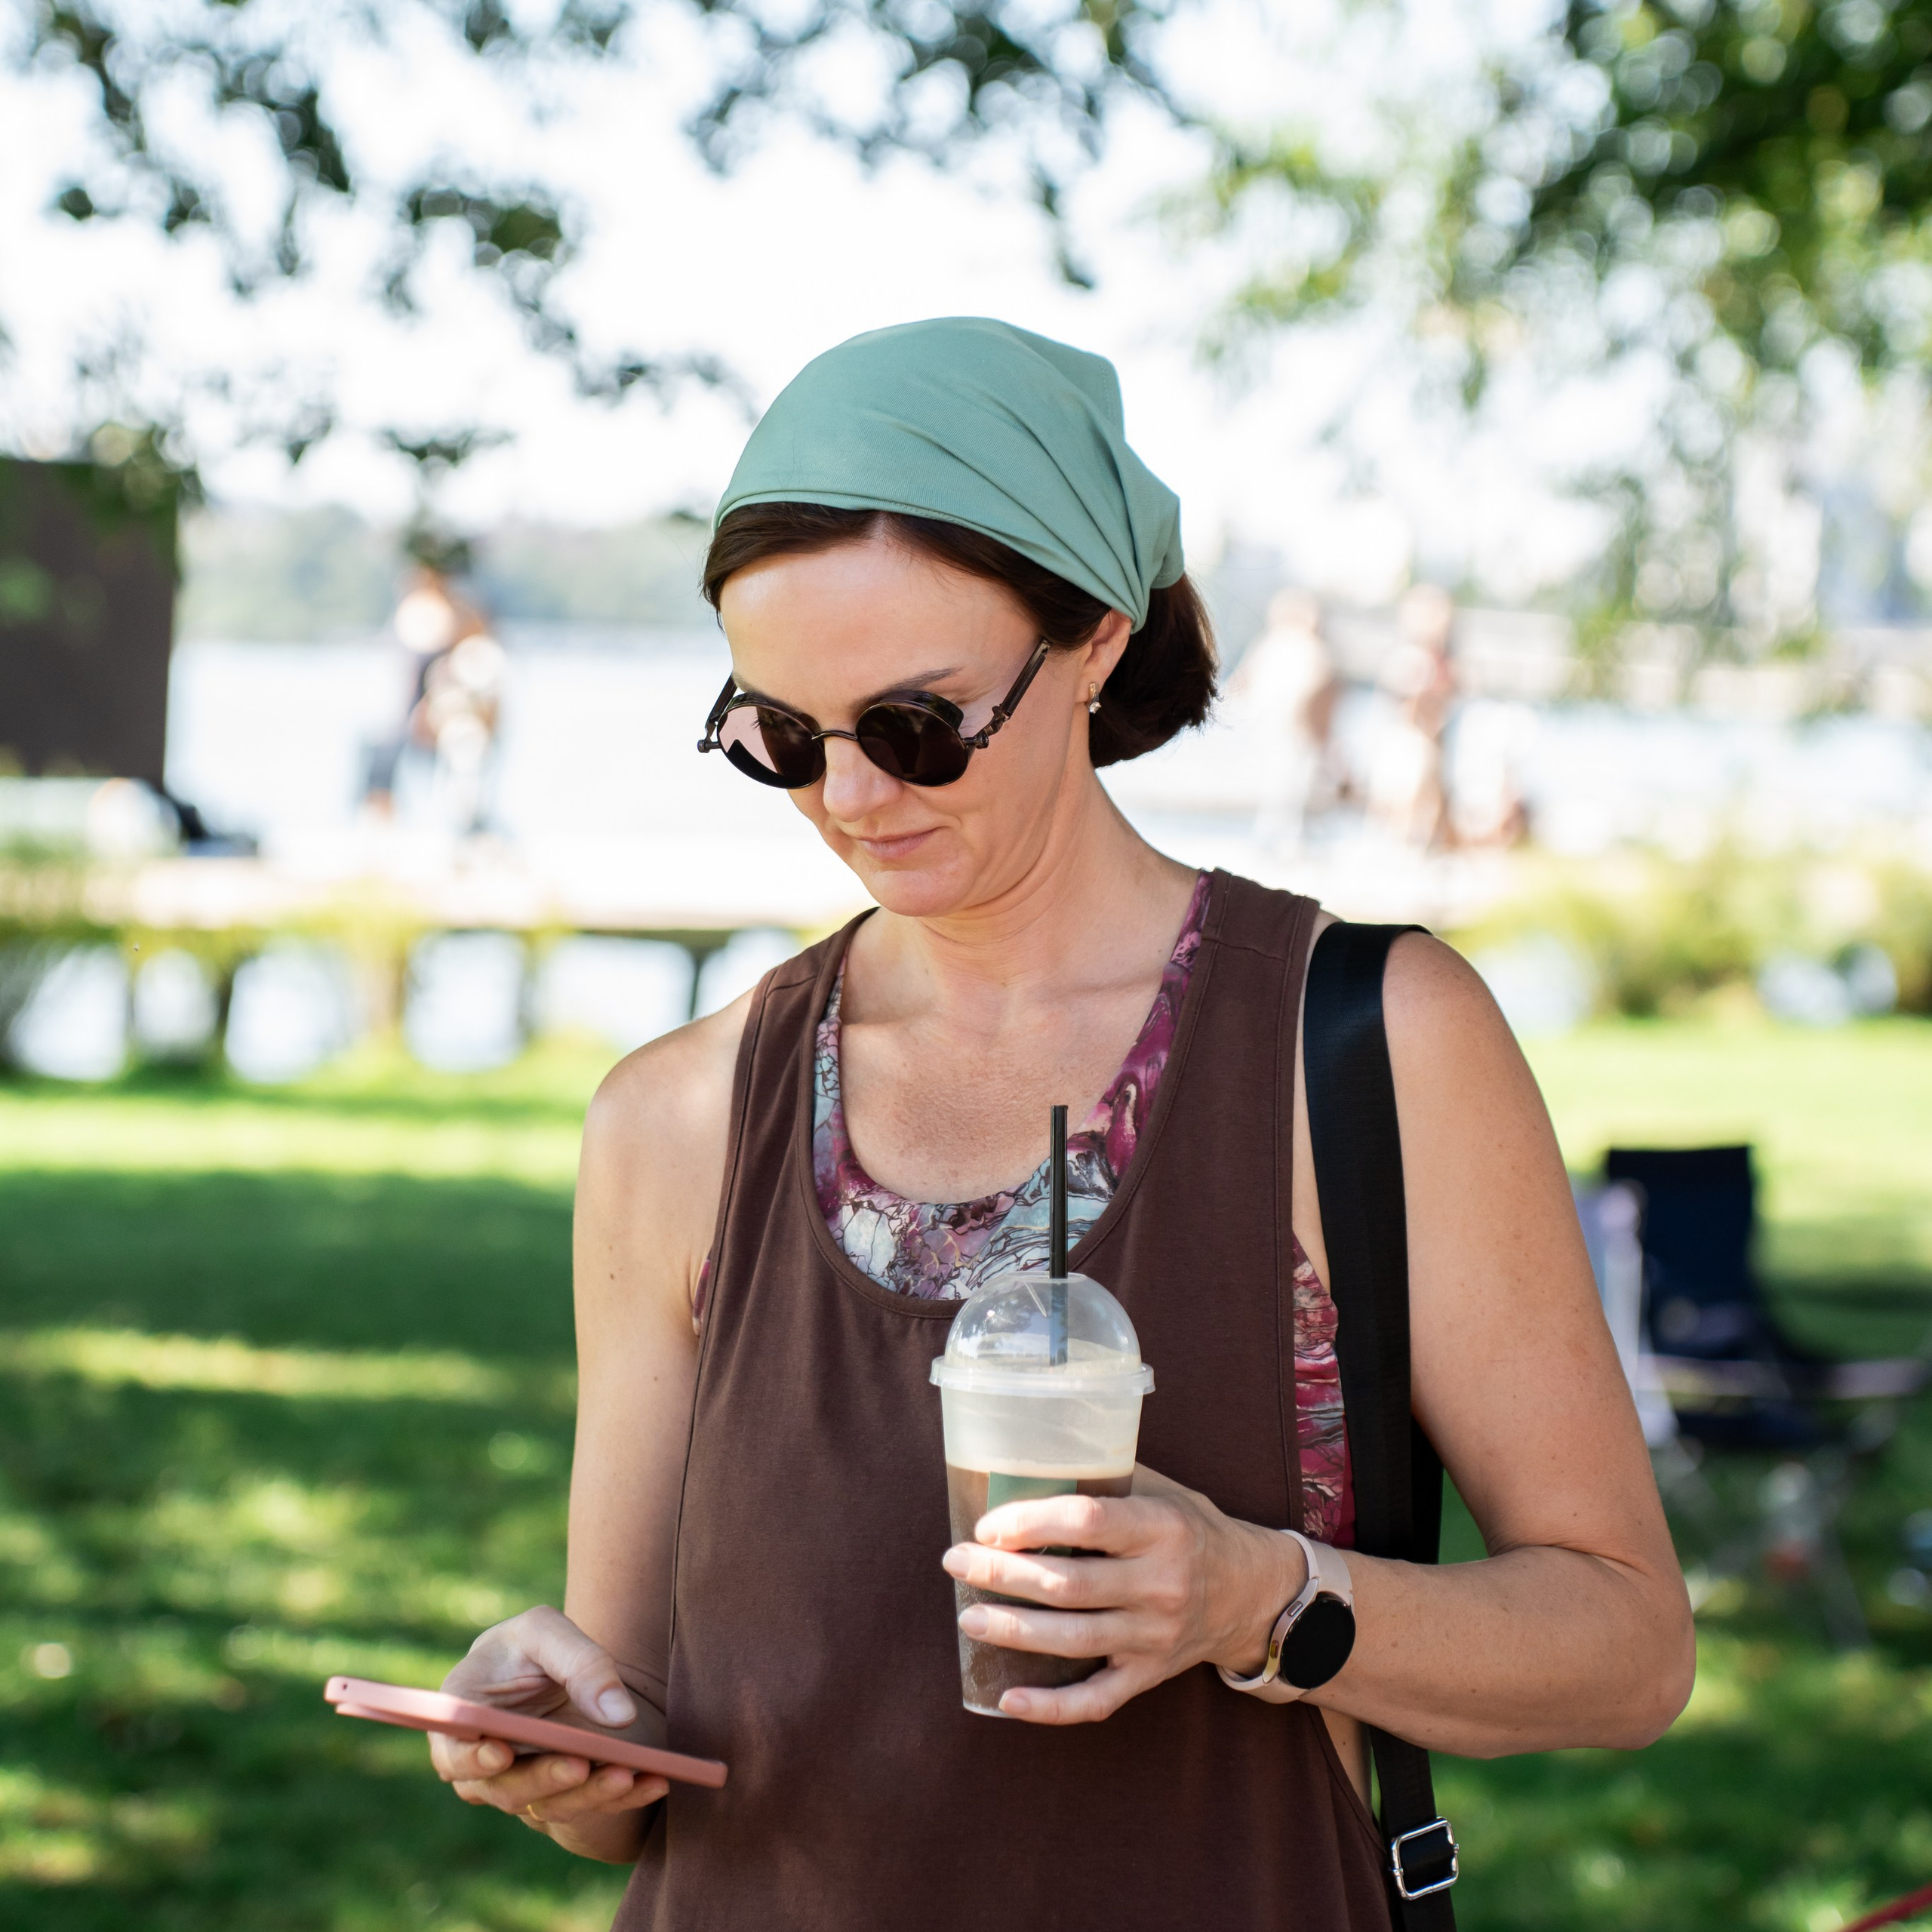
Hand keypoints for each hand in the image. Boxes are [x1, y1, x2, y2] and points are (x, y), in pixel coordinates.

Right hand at [428, 1606, 669, 1855]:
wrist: (550, 1667)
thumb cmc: (532, 1646)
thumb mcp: (547, 1631)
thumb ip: (580, 1663)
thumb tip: (619, 1717)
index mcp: (462, 1716)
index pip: (454, 1750)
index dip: (472, 1757)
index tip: (502, 1752)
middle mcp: (483, 1765)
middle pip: (507, 1788)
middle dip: (545, 1779)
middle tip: (581, 1765)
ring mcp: (520, 1787)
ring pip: (550, 1805)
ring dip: (589, 1794)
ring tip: (629, 1775)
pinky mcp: (557, 1797)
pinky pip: (588, 1805)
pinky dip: (623, 1798)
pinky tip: (654, 1783)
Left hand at [939, 1464, 1306, 1724]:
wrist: (1250, 1593)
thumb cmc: (1190, 1530)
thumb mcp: (1161, 1491)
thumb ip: (1106, 1479)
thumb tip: (1029, 1459)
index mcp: (1160, 1528)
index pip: (1087, 1521)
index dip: (1031, 1521)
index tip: (988, 1524)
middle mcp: (1160, 1584)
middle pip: (1068, 1584)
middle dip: (1003, 1573)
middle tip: (956, 1562)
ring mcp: (1155, 1636)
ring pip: (1073, 1640)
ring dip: (1012, 1631)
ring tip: (968, 1617)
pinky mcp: (1149, 1675)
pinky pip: (1097, 1699)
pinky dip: (1050, 1707)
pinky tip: (1008, 1699)